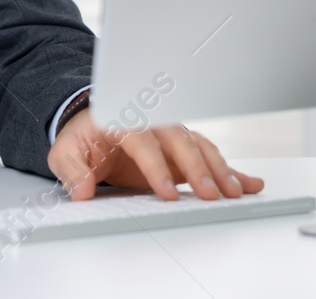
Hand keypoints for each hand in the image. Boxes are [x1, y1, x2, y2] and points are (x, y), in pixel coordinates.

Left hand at [47, 112, 263, 201]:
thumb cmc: (82, 138)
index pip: (143, 142)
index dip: (156, 166)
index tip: (166, 191)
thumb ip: (71, 169)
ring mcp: (170, 137)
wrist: (90, 125)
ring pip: (199, 147)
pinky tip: (250, 183)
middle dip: (197, 167)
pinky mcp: (182, 152)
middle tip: (212, 194)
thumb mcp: (65, 151)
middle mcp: (152, 125)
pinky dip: (231, 170)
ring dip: (219, 169)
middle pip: (179, 141)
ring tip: (236, 192)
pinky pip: (209, 157)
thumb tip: (82, 190)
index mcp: (122, 121)